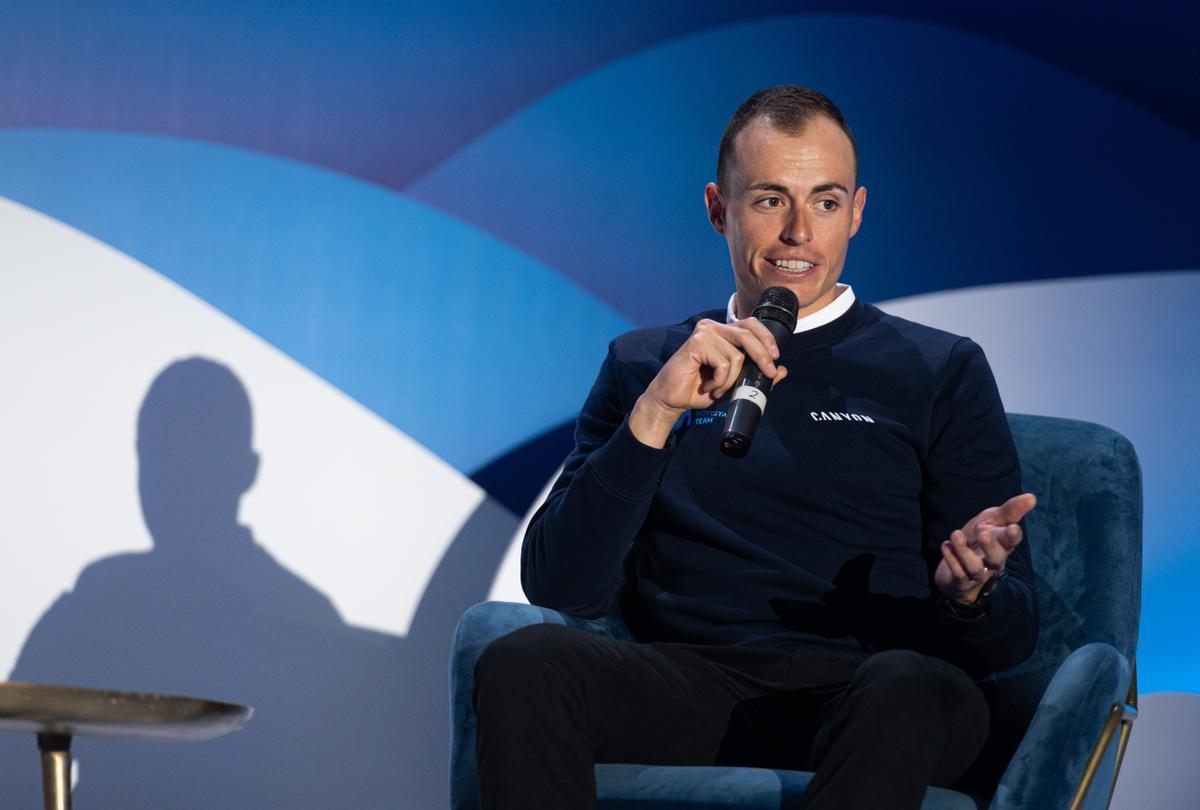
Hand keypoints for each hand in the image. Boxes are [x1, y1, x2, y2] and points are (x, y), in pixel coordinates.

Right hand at [629, 317, 787, 447]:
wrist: (672, 400)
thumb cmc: (699, 389)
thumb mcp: (733, 383)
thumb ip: (755, 375)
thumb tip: (783, 371)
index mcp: (722, 332)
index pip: (751, 324)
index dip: (766, 338)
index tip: (775, 358)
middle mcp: (713, 327)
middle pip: (748, 334)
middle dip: (762, 356)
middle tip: (769, 374)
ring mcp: (704, 333)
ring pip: (736, 356)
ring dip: (730, 380)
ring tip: (716, 389)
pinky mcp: (696, 343)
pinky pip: (723, 363)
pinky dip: (720, 381)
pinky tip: (707, 386)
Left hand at [935, 493, 1036, 604]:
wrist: (958, 565)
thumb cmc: (979, 539)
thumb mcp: (992, 521)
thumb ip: (1009, 511)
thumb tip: (1031, 497)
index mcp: (1003, 545)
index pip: (1011, 541)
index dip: (1012, 536)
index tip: (1012, 527)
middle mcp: (993, 561)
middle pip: (996, 557)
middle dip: (991, 546)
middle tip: (983, 533)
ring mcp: (978, 573)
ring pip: (975, 567)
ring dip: (964, 551)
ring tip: (956, 534)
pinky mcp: (961, 582)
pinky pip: (958, 574)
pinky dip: (951, 560)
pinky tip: (945, 545)